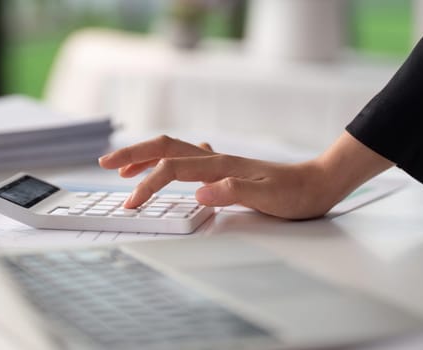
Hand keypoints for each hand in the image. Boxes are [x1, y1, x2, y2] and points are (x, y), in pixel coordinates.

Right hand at [99, 133, 393, 218]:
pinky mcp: (224, 168)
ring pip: (172, 150)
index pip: (172, 170)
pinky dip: (167, 160)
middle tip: (106, 163)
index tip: (132, 203)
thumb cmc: (295, 194)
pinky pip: (187, 158)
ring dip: (145, 156)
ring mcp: (218, 162)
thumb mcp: (268, 198)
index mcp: (220, 166)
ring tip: (124, 168)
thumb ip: (233, 191)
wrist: (317, 183)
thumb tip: (199, 193)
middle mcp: (215, 159)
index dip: (147, 184)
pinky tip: (166, 166)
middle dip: (132, 154)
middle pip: (164, 148)